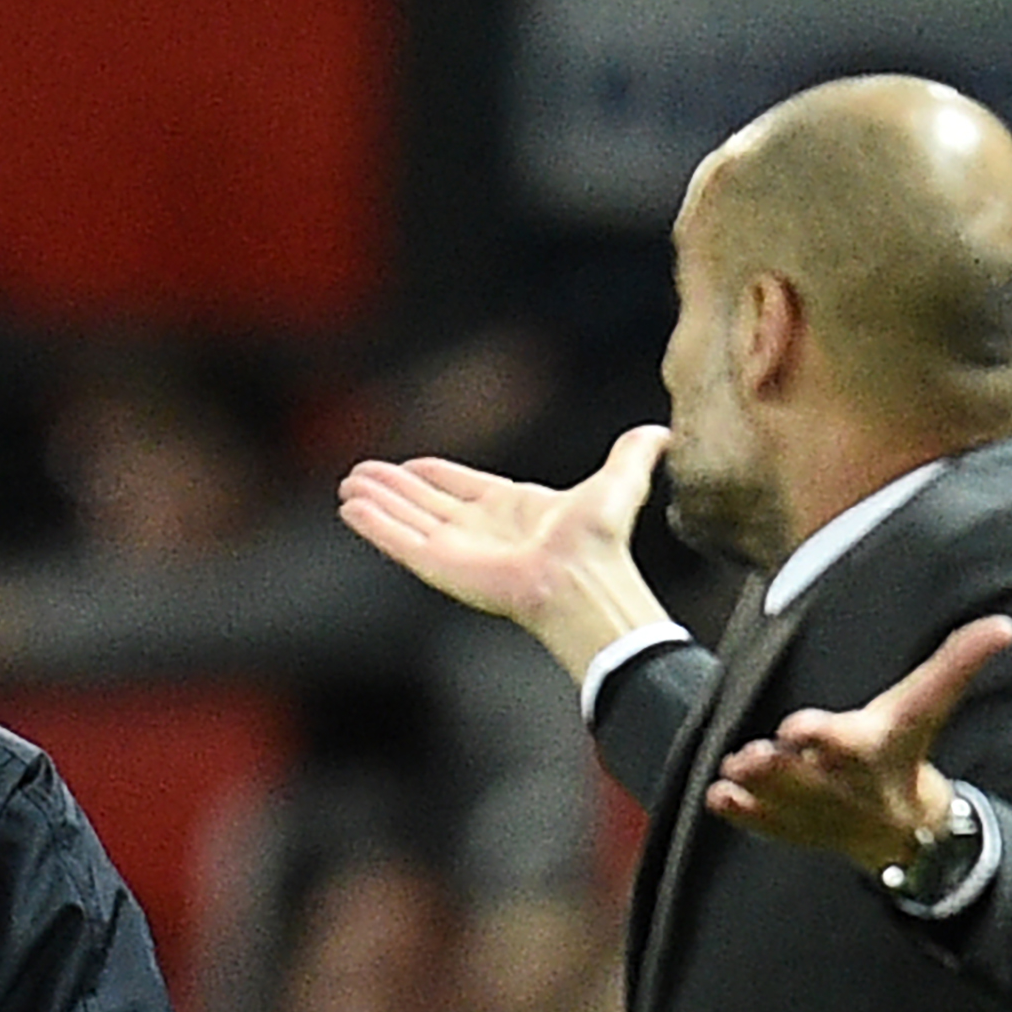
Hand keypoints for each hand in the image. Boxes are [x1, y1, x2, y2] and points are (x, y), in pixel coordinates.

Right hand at [336, 425, 677, 678]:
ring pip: (406, 519)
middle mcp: (480, 529)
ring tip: (348, 485)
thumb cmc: (601, 541)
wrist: (583, 579)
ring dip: (377, 502)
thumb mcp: (620, 484)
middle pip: (425, 503)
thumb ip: (634, 457)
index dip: (433, 476)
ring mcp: (457, 548)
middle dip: (393, 488)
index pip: (461, 488)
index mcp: (511, 509)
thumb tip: (662, 432)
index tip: (409, 466)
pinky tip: (352, 507)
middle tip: (361, 472)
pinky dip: (374, 523)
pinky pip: (398, 539)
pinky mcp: (440, 564)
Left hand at [703, 613, 1011, 869]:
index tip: (800, 727)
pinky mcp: (789, 826)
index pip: (846, 742)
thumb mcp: (927, 705)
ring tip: (733, 770)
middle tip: (753, 755)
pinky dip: (741, 813)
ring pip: (779, 800)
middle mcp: (838, 785)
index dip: (823, 736)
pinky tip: (717, 798)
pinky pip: (762, 823)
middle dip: (779, 769)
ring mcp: (812, 810)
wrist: (902, 829)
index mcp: (869, 750)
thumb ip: (958, 663)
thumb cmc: (906, 750)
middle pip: (806, 776)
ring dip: (757, 787)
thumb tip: (1006, 625)